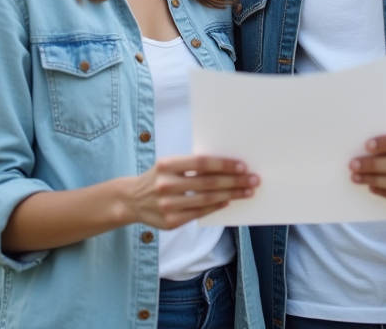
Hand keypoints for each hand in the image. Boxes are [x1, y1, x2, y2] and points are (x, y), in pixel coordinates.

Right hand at [127, 156, 257, 229]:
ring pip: (207, 199)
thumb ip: (192, 166)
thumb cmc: (159, 177)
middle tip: (253, 180)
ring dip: (231, 195)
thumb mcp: (169, 165)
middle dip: (235, 181)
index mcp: (167, 164)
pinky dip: (216, 207)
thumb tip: (227, 167)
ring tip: (247, 192)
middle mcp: (166, 184)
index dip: (224, 164)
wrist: (132, 199)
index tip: (243, 166)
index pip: (202, 163)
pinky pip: (200, 213)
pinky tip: (228, 202)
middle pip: (208, 182)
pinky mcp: (170, 222)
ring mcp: (168, 205)